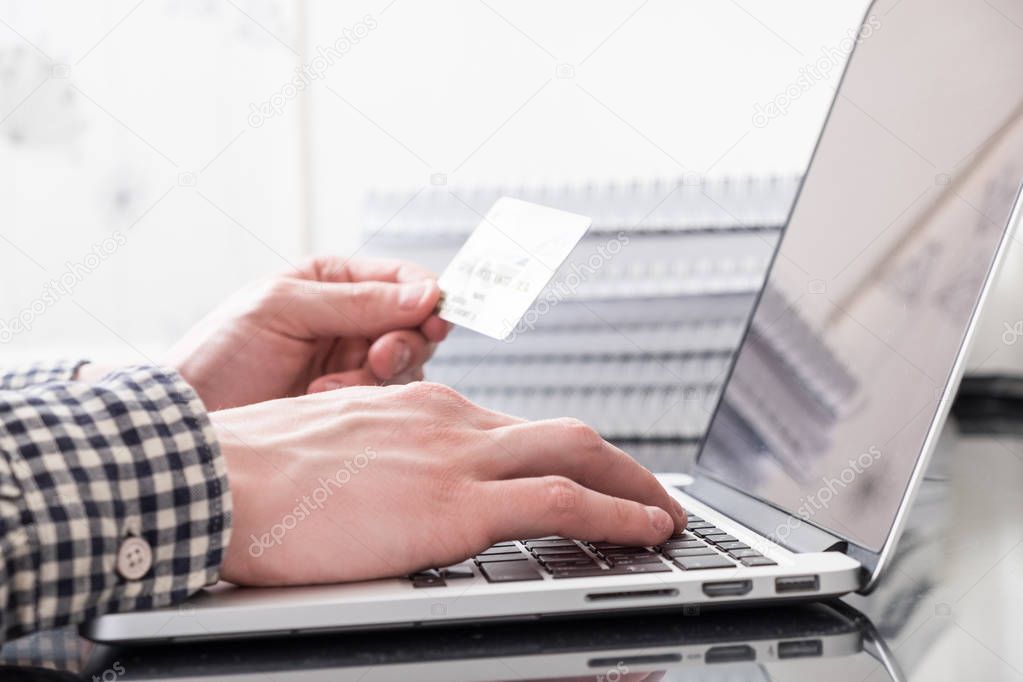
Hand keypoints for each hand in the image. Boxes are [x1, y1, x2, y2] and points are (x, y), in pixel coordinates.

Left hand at [166, 257, 449, 409]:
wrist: (191, 419)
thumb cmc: (222, 352)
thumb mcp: (284, 308)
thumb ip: (357, 300)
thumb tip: (428, 292)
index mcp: (335, 281)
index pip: (405, 279)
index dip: (429, 297)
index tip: (435, 319)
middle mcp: (352, 320)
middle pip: (415, 325)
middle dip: (403, 342)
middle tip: (377, 359)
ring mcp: (352, 363)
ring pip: (406, 366)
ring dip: (376, 377)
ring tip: (328, 387)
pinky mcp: (350, 403)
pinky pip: (385, 399)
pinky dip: (361, 400)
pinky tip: (320, 400)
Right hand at [213, 382, 686, 584]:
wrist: (216, 479)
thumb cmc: (255, 473)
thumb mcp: (332, 450)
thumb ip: (378, 460)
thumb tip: (389, 487)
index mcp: (420, 409)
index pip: (516, 428)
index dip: (563, 455)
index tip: (585, 477)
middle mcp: (450, 420)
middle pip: (565, 432)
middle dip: (620, 464)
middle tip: (651, 492)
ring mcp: (457, 456)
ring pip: (579, 454)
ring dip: (635, 487)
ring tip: (666, 517)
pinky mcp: (454, 503)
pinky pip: (562, 501)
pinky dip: (617, 514)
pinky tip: (646, 533)